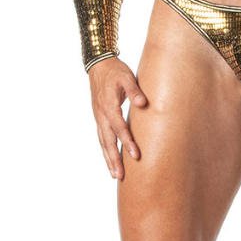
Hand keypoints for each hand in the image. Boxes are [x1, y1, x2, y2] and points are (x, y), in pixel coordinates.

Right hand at [88, 57, 147, 180]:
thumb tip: (142, 103)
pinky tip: (110, 160)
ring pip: (102, 142)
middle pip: (107, 141)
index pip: (119, 128)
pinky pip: (101, 138)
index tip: (136, 155)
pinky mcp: (99, 119)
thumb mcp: (126, 76)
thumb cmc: (115, 71)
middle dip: (114, 159)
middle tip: (121, 175)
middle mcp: (101, 115)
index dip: (127, 142)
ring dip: (108, 159)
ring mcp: (98, 118)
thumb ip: (134, 90)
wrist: (99, 66)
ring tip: (115, 175)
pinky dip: (105, 151)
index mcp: (109, 106)